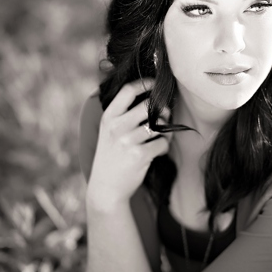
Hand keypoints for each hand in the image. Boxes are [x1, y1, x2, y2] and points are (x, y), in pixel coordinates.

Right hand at [87, 79, 170, 209]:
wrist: (106, 188)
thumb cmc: (111, 157)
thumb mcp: (108, 132)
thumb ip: (123, 115)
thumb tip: (153, 98)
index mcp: (108, 117)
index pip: (128, 91)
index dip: (145, 83)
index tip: (155, 83)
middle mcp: (116, 126)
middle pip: (148, 105)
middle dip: (162, 109)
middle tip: (165, 115)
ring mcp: (127, 141)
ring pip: (159, 124)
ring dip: (165, 130)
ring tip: (160, 137)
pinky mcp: (139, 155)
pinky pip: (162, 143)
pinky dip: (164, 146)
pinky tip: (157, 151)